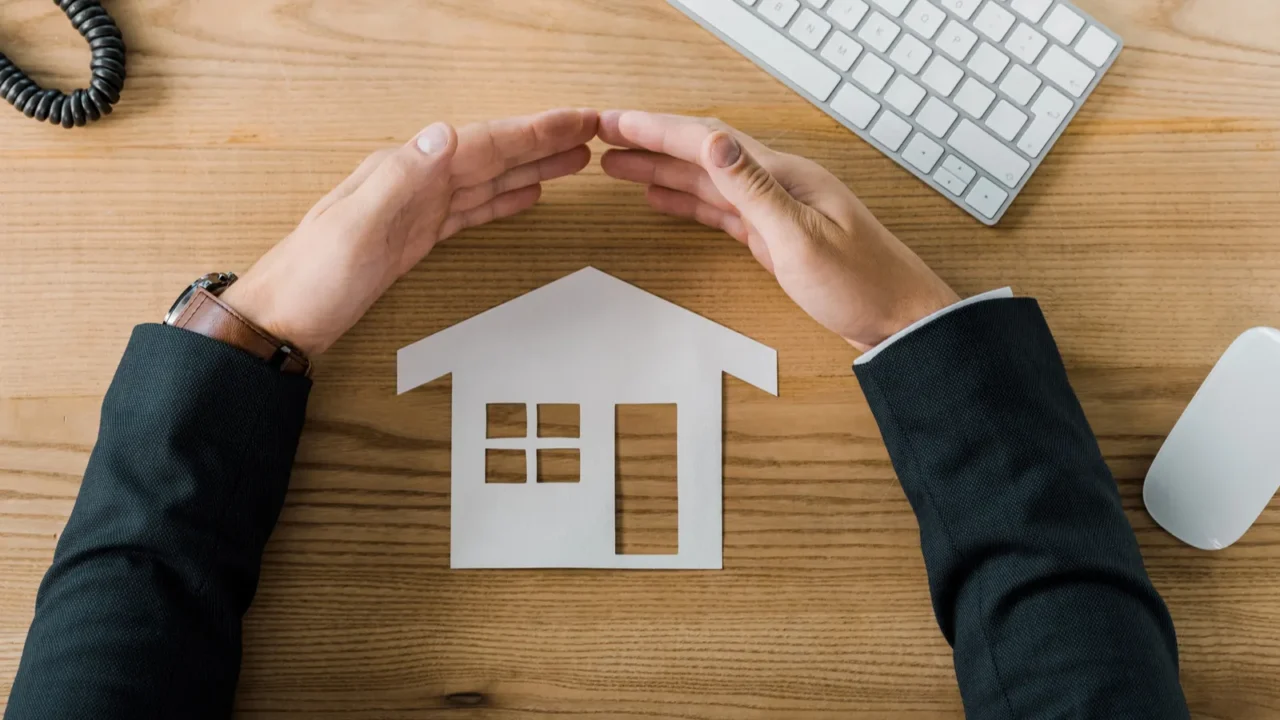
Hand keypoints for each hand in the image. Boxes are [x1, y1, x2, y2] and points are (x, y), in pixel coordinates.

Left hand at [220, 108, 599, 355]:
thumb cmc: (311, 278)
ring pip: (488, 179)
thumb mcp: (355, 227)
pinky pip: (472, 210)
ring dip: (530, 168)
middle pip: (492, 155)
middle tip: (591, 132)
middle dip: (542, 142)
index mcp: (405, 173)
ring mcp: (416, 211)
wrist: (280, 321)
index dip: (533, 131)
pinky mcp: (416, 238)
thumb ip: (401, 178)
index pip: (482, 143)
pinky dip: (503, 200)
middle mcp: (414, 183)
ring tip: (572, 161)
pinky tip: (524, 197)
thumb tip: (445, 132)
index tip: (577, 121)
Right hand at [598, 111, 958, 350]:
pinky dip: (688, 201)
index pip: (708, 141)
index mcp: (783, 176)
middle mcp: (777, 184)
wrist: (899, 321)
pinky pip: (721, 209)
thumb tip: (716, 142)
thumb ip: (754, 189)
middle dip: (651, 143)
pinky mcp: (775, 236)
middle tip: (603, 137)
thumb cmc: (862, 285)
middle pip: (702, 153)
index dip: (656, 130)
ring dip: (662, 171)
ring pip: (707, 180)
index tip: (615, 124)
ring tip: (618, 166)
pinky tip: (664, 199)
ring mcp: (776, 210)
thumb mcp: (800, 238)